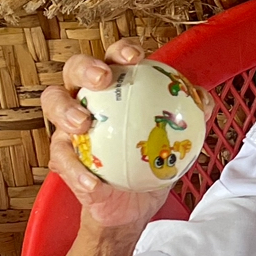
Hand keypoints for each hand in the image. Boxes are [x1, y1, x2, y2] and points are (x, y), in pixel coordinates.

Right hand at [41, 41, 212, 229]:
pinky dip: (77, 170)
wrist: (133, 204)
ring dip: (66, 111)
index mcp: (115, 88)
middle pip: (74, 69)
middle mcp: (86, 99)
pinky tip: (92, 180)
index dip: (121, 50)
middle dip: (85, 67)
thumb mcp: (174, 142)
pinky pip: (62, 159)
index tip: (136, 58)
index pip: (115, 58)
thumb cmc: (149, 163)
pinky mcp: (63, 159)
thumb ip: (188, 117)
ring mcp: (69, 127)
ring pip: (53, 105)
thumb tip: (203, 101)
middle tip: (103, 80)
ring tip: (83, 124)